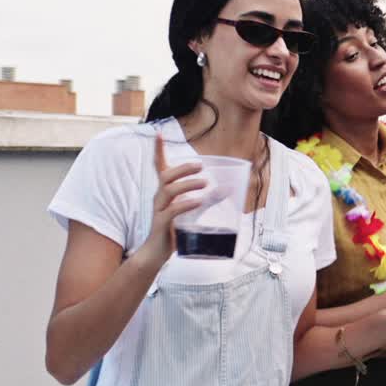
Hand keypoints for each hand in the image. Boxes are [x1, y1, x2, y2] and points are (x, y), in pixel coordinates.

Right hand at [140, 133, 205, 264]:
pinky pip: (172, 210)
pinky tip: (198, 201)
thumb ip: (208, 199)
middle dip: (183, 168)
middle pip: (166, 175)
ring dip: (188, 184)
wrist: (157, 252)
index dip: (158, 150)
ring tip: (205, 183)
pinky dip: (186, 204)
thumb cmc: (174, 228)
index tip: (159, 133)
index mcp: (165, 191)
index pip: (158, 166)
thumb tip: (228, 189)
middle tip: (201, 166)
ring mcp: (159, 210)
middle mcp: (159, 197)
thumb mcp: (192, 210)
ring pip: (168, 190)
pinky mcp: (161, 223)